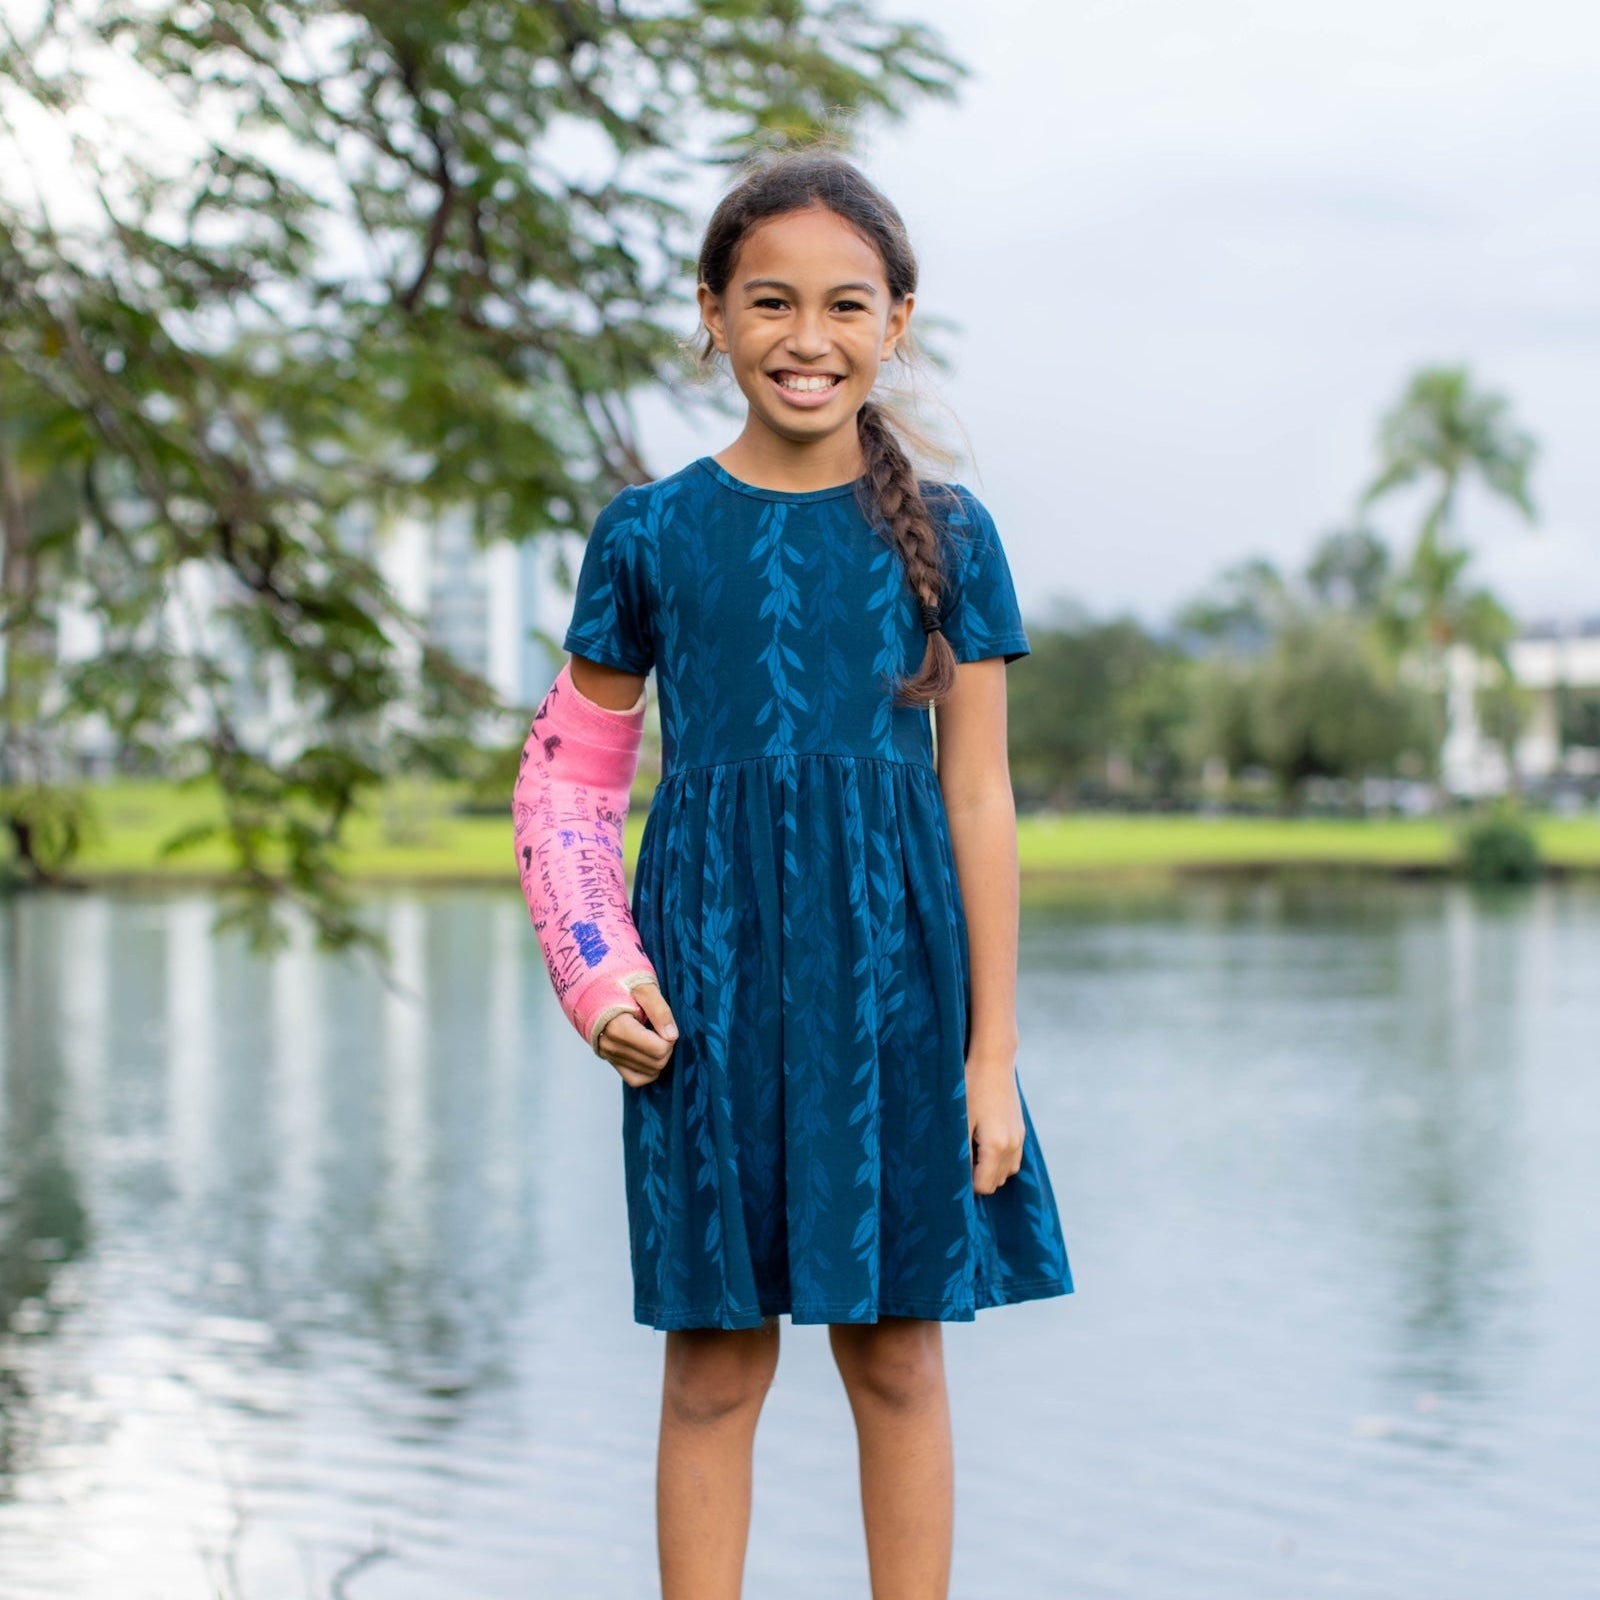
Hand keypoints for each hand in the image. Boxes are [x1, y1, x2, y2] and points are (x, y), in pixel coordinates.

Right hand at [599, 981, 678, 1087]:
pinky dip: (649, 1070)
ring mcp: (609, 1056)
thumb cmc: (620, 983)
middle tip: (661, 1028)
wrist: (595, 986)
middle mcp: (611, 1046)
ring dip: (659, 1057)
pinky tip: (650, 1052)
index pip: (659, 1049)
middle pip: (657, 1062)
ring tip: (653, 1035)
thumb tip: (672, 1035)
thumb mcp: (643, 986)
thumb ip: (659, 1009)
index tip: (664, 1022)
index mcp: (618, 1027)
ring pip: (649, 1072)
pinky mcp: (611, 1061)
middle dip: (667, 1046)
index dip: (670, 1037)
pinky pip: (636, 1079)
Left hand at [966, 1060, 1024, 1195]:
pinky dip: (999, 1160)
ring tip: (971, 1151)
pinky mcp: (1020, 1130)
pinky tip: (983, 1143)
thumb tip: (959, 1178)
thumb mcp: (961, 1122)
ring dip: (990, 1170)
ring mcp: (1019, 1138)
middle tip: (960, 1160)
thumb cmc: (970, 1088)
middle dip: (979, 1178)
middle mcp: (1012, 1146)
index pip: (984, 1186)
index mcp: (996, 1146)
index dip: (967, 1186)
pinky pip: (1013, 1158)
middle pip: (996, 1182)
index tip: (953, 1172)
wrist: (993, 1062)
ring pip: (1007, 1172)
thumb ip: (962, 1153)